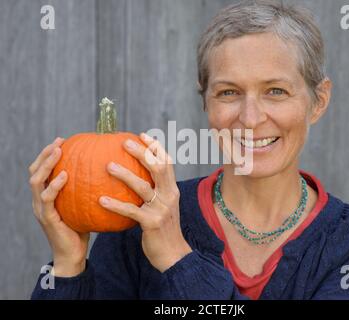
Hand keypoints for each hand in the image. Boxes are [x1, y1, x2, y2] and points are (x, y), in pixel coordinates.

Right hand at [29, 137, 89, 276]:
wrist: (72, 254)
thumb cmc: (81, 228)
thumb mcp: (83, 205)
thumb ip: (85, 190)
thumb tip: (105, 172)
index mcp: (46, 196)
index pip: (41, 171)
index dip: (47, 155)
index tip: (62, 140)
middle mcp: (39, 200)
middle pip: (35, 172)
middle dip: (45, 154)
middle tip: (59, 142)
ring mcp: (41, 209)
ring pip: (36, 182)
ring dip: (47, 165)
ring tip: (58, 152)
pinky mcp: (47, 218)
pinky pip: (47, 198)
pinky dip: (55, 185)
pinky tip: (65, 175)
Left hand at [99, 132, 191, 271]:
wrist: (173, 255)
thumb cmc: (162, 229)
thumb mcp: (162, 207)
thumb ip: (153, 193)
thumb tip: (133, 180)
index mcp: (172, 190)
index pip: (167, 163)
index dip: (156, 147)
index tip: (142, 135)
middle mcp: (169, 195)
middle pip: (158, 168)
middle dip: (142, 152)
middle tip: (124, 142)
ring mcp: (162, 209)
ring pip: (143, 186)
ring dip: (125, 174)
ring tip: (108, 165)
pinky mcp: (152, 223)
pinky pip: (131, 211)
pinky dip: (116, 205)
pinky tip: (100, 200)